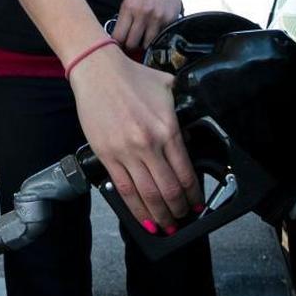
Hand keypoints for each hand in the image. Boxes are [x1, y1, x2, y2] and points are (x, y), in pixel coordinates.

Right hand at [69, 44, 202, 231]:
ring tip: (166, 225)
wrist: (97, 70)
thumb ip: (179, 113)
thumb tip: (185, 137)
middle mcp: (148, 145)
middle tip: (183, 217)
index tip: (197, 203)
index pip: (185, 173)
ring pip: (146, 195)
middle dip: (178, 210)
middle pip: (168, 190)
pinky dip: (135, 208)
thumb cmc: (132, 77)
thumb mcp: (168, 89)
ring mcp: (126, 152)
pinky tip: (143, 219)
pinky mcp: (106, 156)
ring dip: (159, 215)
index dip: (193, 194)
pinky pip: (124, 189)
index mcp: (167, 129)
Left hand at [111, 0, 182, 53]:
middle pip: (132, 43)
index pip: (119, 36)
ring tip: (143, 38)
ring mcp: (157, 18)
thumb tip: (118, 41)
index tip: (118, 47)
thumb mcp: (129, 2)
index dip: (117, 45)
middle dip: (130, 47)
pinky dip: (157, 38)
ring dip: (144, 44)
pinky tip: (155, 31)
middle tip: (131, 44)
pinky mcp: (169, 21)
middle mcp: (142, 13)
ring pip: (147, 44)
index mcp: (128, 7)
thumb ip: (124, 20)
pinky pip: (160, 38)